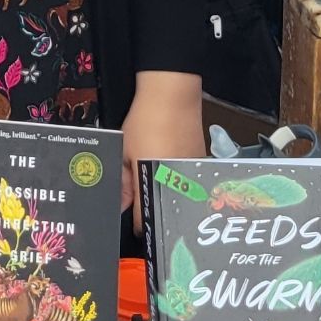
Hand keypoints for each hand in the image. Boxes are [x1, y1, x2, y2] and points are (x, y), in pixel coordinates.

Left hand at [121, 70, 203, 229]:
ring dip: (165, 193)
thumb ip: (123, 180)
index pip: (145, 219)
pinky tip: (166, 166)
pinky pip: (186, 183)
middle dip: (151, 207)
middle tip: (140, 194)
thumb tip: (120, 201)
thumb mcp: (125, 149)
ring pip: (176, 197)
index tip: (131, 221)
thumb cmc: (147, 120)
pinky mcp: (200, 166)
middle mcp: (179, 186)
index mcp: (156, 184)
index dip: (136, 223)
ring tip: (153, 174)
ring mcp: (192, 176)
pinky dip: (175, 181)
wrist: (173, 96)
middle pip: (164, 210)